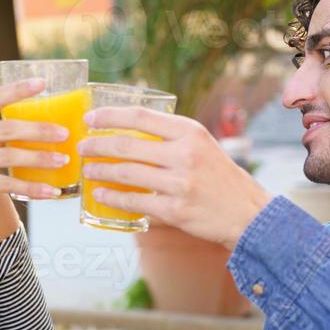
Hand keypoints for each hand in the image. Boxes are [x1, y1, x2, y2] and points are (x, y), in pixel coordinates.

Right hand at [0, 78, 70, 222]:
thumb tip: (44, 126)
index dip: (18, 89)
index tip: (42, 83)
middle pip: (7, 128)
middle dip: (39, 130)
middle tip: (65, 133)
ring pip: (9, 156)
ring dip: (39, 159)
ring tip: (63, 161)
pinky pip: (6, 183)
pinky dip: (31, 187)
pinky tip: (50, 191)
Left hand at [77, 108, 272, 247]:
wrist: (247, 213)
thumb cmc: (220, 178)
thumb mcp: (202, 145)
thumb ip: (171, 136)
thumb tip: (129, 129)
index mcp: (191, 132)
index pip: (141, 117)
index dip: (111, 116)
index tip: (90, 118)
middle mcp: (185, 154)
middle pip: (128, 145)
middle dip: (97, 145)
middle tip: (82, 147)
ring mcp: (180, 183)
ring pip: (127, 173)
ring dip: (100, 171)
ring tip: (87, 170)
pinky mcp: (176, 210)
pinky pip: (135, 201)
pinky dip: (113, 197)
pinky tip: (101, 194)